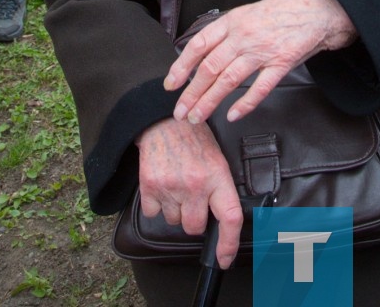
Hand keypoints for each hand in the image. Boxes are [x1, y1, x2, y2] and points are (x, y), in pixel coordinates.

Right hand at [136, 118, 242, 268]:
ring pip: (173, 222)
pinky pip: (152, 213)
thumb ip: (219, 188)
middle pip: (195, 227)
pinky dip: (156, 205)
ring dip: (175, 210)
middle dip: (194, 219)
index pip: (229, 218)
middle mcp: (194, 184)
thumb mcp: (217, 159)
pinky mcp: (150, 186)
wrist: (164, 120)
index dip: (229, 244)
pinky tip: (162, 185)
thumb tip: (223, 219)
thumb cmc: (194, 137)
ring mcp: (170, 187)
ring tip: (177, 185)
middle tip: (193, 199)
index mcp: (216, 176)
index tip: (224, 258)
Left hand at [165, 0, 356, 124]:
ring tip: (197, 117)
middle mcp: (244, 35)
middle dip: (191, 93)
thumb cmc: (280, 12)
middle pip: (210, 67)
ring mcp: (262, 50)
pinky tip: (233, 115)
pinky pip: (260, 88)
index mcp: (232, 22)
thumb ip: (226, 33)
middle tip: (180, 112)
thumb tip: (202, 55)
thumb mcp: (247, 14)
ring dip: (210, 101)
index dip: (182, 66)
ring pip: (229, 80)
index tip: (171, 85)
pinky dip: (245, 104)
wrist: (315, 8)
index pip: (199, 45)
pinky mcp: (281, 63)